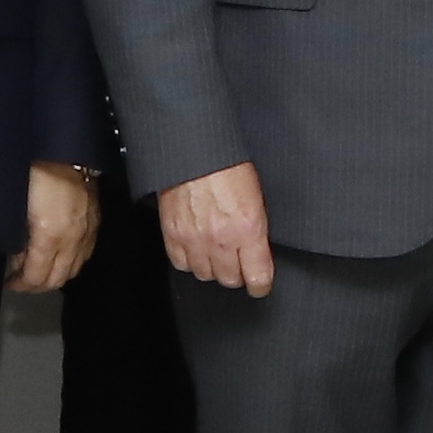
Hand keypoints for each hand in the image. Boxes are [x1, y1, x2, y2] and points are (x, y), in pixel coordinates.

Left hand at [8, 163, 100, 294]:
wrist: (62, 146)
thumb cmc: (34, 173)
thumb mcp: (17, 208)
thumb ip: (18, 237)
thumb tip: (17, 257)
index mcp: (48, 236)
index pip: (36, 275)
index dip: (21, 284)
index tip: (10, 283)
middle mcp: (71, 239)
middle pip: (57, 278)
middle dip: (37, 285)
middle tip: (22, 282)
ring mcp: (87, 230)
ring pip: (74, 269)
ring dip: (56, 276)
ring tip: (40, 272)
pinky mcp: (95, 221)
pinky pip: (86, 253)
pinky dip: (73, 261)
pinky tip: (62, 256)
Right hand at [161, 161, 274, 298]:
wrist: (194, 148)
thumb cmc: (226, 163)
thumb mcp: (256, 195)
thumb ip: (257, 227)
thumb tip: (258, 249)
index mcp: (248, 228)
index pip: (258, 277)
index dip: (260, 284)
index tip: (260, 284)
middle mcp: (221, 239)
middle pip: (230, 280)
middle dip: (236, 273)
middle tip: (237, 262)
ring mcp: (194, 239)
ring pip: (205, 274)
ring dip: (212, 267)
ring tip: (216, 252)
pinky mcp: (172, 234)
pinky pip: (181, 263)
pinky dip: (189, 259)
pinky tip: (195, 247)